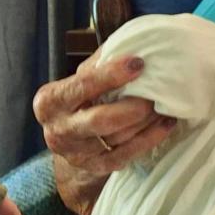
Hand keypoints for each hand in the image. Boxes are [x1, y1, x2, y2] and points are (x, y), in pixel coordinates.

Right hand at [32, 49, 175, 175]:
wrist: (70, 141)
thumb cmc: (80, 100)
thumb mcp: (80, 79)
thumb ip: (99, 63)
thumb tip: (132, 45)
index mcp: (49, 102)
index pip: (82, 85)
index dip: (111, 74)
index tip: (138, 63)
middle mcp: (57, 131)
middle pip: (100, 119)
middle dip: (132, 106)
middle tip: (154, 95)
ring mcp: (75, 154)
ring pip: (117, 138)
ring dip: (146, 121)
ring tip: (164, 106)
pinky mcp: (94, 168)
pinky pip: (126, 154)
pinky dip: (149, 139)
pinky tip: (165, 125)